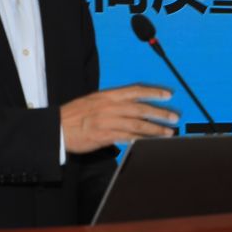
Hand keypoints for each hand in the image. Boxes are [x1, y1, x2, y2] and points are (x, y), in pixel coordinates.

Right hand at [61, 84, 177, 153]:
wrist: (57, 128)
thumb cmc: (73, 116)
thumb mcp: (93, 101)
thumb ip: (112, 102)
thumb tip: (130, 105)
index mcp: (108, 95)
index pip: (136, 90)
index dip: (154, 91)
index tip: (168, 94)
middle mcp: (110, 106)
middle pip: (141, 108)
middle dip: (160, 112)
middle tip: (174, 117)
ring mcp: (108, 121)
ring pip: (138, 124)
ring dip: (156, 129)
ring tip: (169, 132)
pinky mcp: (105, 135)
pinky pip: (128, 137)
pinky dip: (141, 139)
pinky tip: (151, 142)